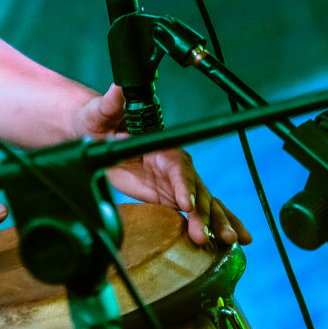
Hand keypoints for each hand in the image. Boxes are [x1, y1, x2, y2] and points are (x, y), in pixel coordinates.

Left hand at [81, 85, 250, 246]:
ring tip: (230, 242)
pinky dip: (213, 225)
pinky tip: (227, 243)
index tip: (186, 204)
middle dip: (205, 213)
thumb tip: (119, 86)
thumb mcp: (102, 111)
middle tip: (210, 235)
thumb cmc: (100, 120)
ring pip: (203, 204)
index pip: (178, 167)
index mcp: (162, 146)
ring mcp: (175, 183)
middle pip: (196, 190)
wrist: (97, 133)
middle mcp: (175, 165)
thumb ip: (113, 102)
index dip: (184, 185)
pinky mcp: (170, 197)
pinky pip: (196, 213)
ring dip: (217, 222)